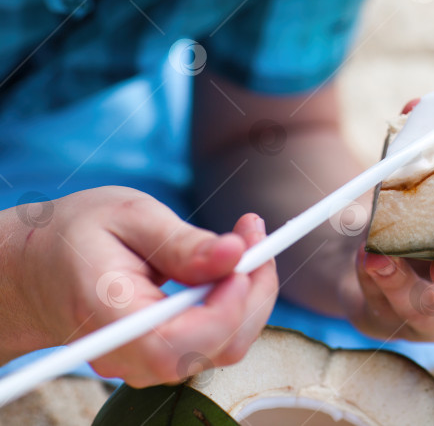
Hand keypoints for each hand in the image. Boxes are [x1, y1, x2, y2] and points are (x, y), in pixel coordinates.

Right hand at [3, 186, 276, 386]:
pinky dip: (237, 300)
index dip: (225, 308)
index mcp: (110, 319)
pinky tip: (234, 264)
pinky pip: (216, 338)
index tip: (244, 258)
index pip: (178, 344)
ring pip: (225, 345)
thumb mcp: (127, 216)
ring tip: (248, 240)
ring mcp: (149, 360)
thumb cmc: (75, 235)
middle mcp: (131, 354)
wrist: (35, 268)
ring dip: (251, 294)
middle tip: (256, 234)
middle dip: (253, 292)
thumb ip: (181, 241)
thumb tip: (236, 253)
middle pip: (216, 348)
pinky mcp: (167, 352)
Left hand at [338, 99, 433, 341]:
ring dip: (405, 286)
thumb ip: (428, 146)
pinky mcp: (392, 321)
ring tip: (381, 258)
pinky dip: (373, 280)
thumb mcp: (431, 184)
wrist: (374, 251)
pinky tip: (365, 257)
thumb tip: (415, 107)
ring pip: (428, 314)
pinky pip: (383, 309)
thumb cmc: (423, 214)